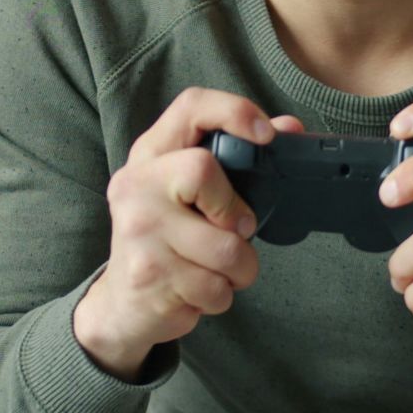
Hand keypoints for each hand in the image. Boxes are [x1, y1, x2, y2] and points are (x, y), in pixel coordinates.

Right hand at [76, 87, 305, 378]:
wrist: (122, 304)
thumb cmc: (168, 240)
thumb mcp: (191, 194)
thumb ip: (238, 161)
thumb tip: (291, 128)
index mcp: (151, 155)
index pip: (191, 107)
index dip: (234, 111)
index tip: (266, 135)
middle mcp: (136, 185)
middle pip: (202, 170)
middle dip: (236, 213)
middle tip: (236, 231)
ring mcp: (138, 230)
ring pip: (224, 248)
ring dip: (238, 269)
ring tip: (216, 270)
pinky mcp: (147, 274)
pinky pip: (215, 288)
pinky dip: (220, 296)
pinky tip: (197, 290)